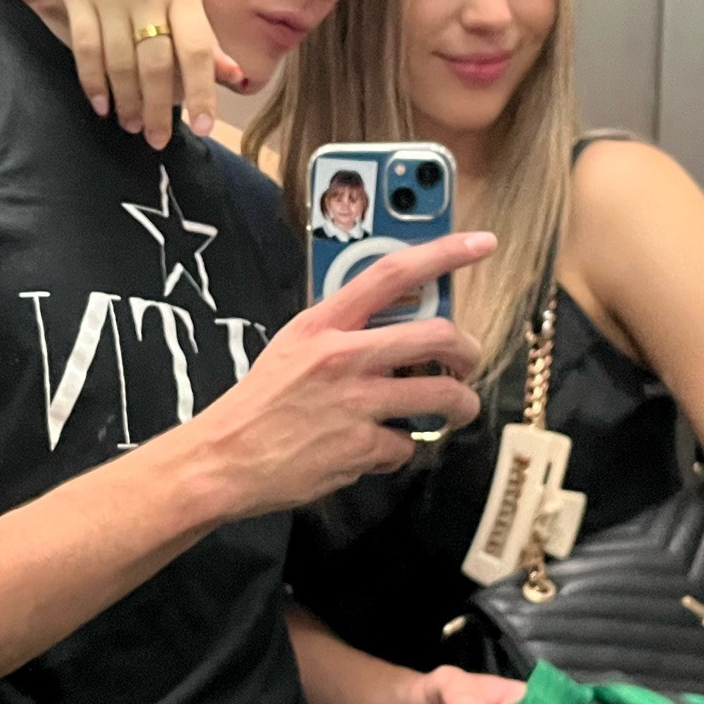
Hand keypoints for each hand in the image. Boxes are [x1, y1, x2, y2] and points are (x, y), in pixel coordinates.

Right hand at [27, 0, 244, 147]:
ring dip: (125, 101)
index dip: (201, 90)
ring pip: (120, 61)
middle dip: (158, 108)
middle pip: (155, 63)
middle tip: (158, 140)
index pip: (197, 48)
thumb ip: (202, 31)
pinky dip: (93, 82)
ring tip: (131, 126)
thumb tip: (234, 76)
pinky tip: (101, 105)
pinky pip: (86, 48)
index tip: (203, 126)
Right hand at [192, 233, 497, 516]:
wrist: (223, 460)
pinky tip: (379, 449)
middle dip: (468, 351)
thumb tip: (393, 328)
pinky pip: (405, 444)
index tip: (480, 243)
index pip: (391, 272)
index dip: (443, 253)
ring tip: (458, 411)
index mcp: (322, 323)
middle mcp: (343, 357)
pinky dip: (400, 449)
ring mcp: (355, 403)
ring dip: (461, 405)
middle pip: (437, 335)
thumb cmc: (257, 404)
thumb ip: (340, 333)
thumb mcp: (293, 347)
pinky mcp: (361, 447)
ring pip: (441, 395)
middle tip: (468, 363)